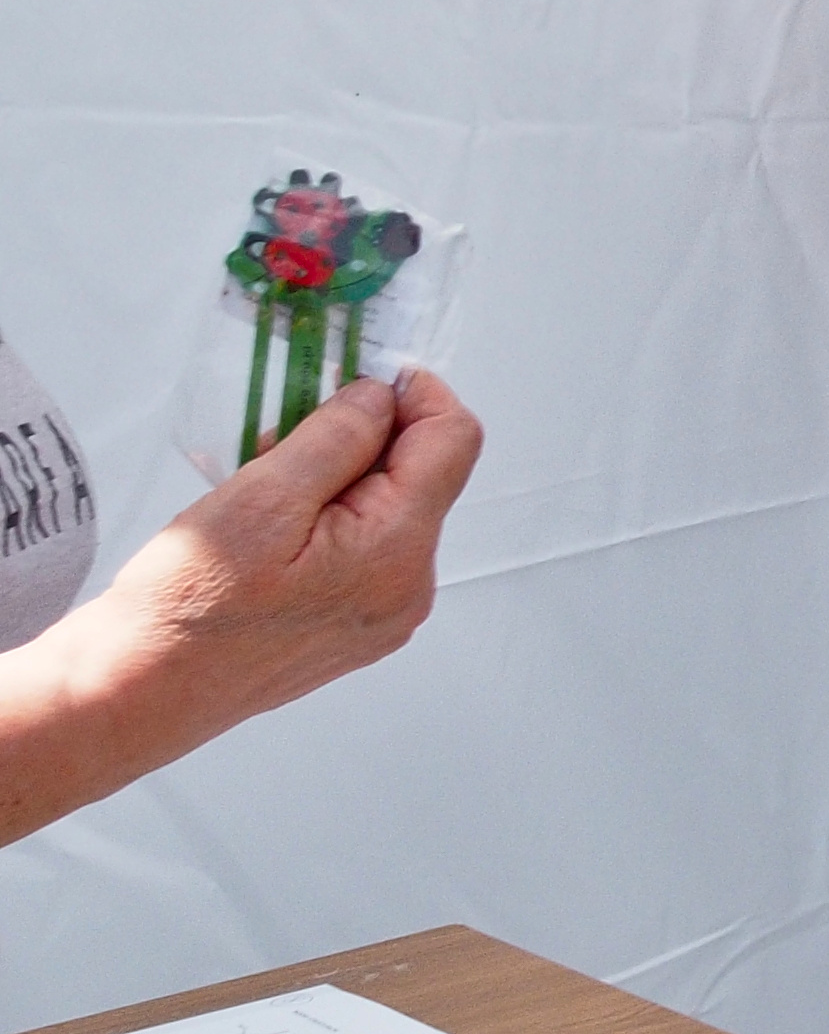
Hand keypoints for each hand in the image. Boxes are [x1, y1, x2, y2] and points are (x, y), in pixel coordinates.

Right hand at [108, 367, 483, 723]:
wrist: (134, 695)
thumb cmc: (185, 607)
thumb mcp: (262, 498)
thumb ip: (338, 436)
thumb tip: (383, 396)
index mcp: (399, 554)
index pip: (454, 440)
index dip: (415, 394)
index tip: (361, 373)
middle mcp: (408, 588)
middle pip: (421, 474)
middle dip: (362, 438)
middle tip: (282, 433)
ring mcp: (382, 613)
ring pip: (387, 508)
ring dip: (336, 477)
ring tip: (262, 481)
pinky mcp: (351, 626)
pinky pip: (362, 546)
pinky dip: (326, 517)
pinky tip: (267, 524)